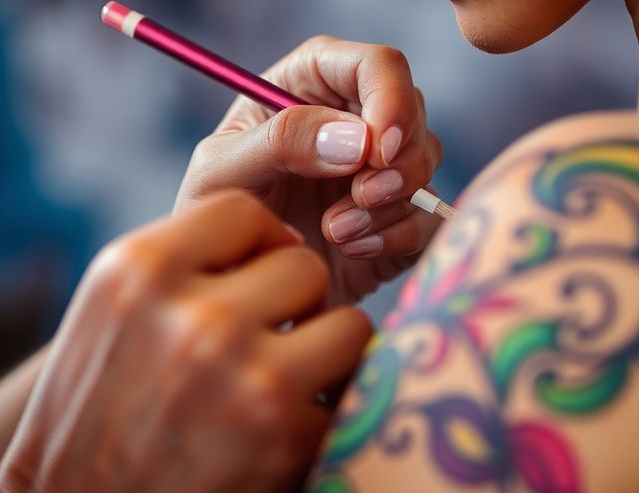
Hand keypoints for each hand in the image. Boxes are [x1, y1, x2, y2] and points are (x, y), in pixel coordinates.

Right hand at [0, 191, 373, 492]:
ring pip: (349, 322)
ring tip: (289, 380)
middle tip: (269, 341)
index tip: (257, 277)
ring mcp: (248, 380)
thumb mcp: (112, 314)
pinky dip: (334, 408)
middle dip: (294, 302)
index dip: (260, 243)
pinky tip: (291, 427)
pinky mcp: (289, 441)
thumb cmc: (91, 417)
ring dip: (327, 350)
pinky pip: (356, 391)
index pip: (243, 212)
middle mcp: (195, 318)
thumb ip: (183, 266)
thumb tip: (284, 240)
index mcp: (138, 272)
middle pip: (302, 265)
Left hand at [176, 35, 444, 304]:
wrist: (224, 280)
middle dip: (397, 159)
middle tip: (360, 195)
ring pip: (424, 164)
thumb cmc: (211, 211)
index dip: (391, 99)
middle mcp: (352, 120)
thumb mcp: (224, 169)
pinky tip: (353, 249)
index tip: (379, 148)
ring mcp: (376, 170)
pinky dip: (397, 236)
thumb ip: (282, 142)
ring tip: (335, 230)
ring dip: (389, 202)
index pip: (376, 66)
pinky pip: (427, 218)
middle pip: (413, 113)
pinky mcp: (393, 219)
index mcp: (310, 85)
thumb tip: (359, 141)